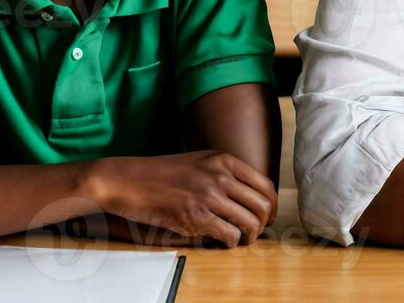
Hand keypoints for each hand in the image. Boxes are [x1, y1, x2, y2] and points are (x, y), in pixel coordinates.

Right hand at [84, 150, 277, 246]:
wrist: (130, 180)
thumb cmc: (163, 173)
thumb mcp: (199, 161)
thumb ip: (224, 173)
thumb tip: (248, 196)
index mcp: (224, 160)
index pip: (265, 184)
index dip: (272, 205)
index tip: (268, 216)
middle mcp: (220, 176)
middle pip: (262, 205)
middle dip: (264, 223)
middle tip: (257, 231)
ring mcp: (209, 196)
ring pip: (250, 223)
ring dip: (250, 235)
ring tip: (241, 238)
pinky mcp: (196, 217)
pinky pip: (229, 235)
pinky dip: (231, 242)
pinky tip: (224, 241)